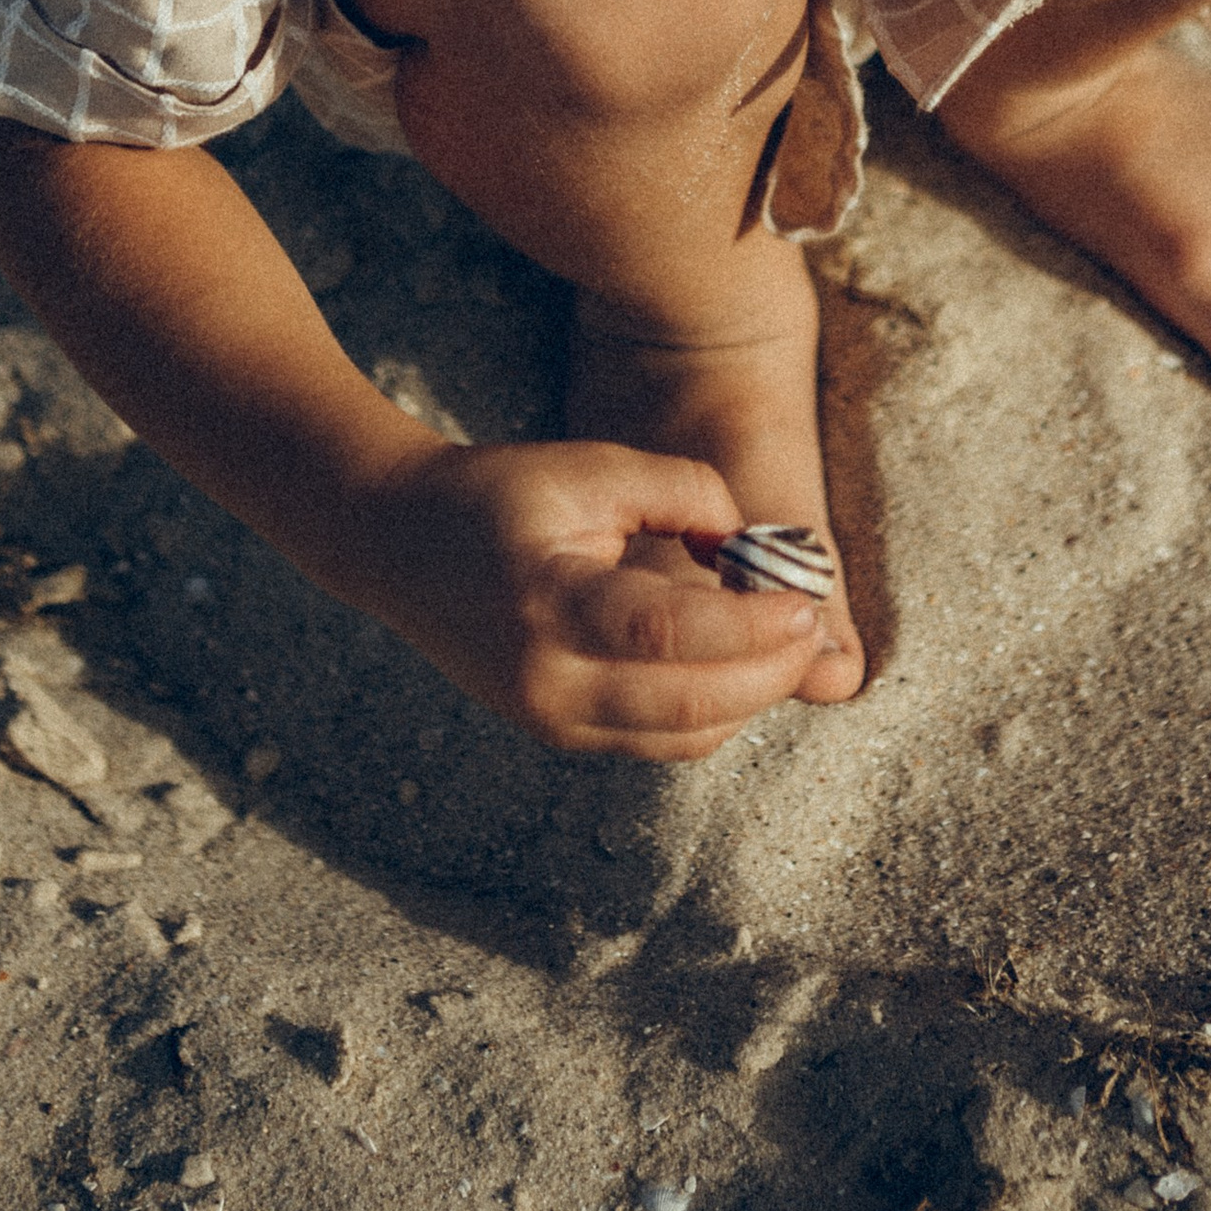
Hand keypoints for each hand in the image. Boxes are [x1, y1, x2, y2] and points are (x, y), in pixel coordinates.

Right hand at [356, 436, 829, 757]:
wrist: (401, 547)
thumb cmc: (500, 496)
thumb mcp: (591, 468)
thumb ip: (684, 492)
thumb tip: (754, 549)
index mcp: (547, 605)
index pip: (666, 634)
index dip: (748, 624)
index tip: (802, 598)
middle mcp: (546, 684)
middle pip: (689, 706)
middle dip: (770, 671)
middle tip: (810, 622)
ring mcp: (550, 722)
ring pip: (683, 738)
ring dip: (748, 695)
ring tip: (776, 635)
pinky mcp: (560, 736)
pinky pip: (659, 742)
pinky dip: (711, 709)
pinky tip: (732, 659)